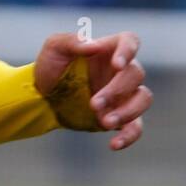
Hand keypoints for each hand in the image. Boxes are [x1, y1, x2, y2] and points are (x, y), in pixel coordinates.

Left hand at [34, 31, 151, 150]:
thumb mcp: (54, 48)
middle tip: (93, 103)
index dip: (128, 51)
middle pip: (136, 74)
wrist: (42, 96)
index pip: (130, 41)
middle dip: (116, 90)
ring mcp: (123, 94)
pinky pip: (136, 127)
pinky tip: (114, 144)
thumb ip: (72, 41)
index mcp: (107, 49)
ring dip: (128, 111)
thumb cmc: (50, 67)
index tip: (117, 64)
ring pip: (143, 99)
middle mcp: (120, 71)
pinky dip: (129, 136)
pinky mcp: (119, 116)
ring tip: (104, 121)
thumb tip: (95, 45)